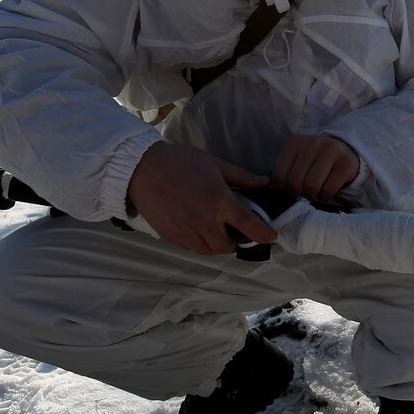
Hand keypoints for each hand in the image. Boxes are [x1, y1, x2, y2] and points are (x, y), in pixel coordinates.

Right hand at [127, 142, 273, 254]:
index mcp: (218, 201)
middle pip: (228, 246)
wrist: (142, 169)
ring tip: (219, 233)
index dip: (263, 234)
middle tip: (237, 231)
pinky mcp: (171, 236)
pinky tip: (200, 231)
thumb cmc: (180, 162)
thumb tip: (264, 182)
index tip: (271, 236)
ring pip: (210, 251)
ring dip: (219, 246)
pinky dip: (201, 244)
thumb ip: (242, 177)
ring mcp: (186, 231)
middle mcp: (204, 220)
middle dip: (237, 242)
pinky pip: (192, 248)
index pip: (248, 225)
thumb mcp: (214, 164)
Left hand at [272, 134, 359, 201]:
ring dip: (312, 196)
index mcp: (295, 143)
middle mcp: (312, 144)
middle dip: (298, 194)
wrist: (348, 150)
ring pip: (311, 186)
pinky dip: (326, 196)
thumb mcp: (300, 158)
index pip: (279, 175)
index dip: (283, 190)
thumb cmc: (318, 159)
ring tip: (315, 193)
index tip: (290, 191)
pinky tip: (327, 192)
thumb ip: (287, 170)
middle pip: (295, 182)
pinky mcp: (345, 164)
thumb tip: (274, 192)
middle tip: (304, 194)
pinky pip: (328, 190)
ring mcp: (330, 152)